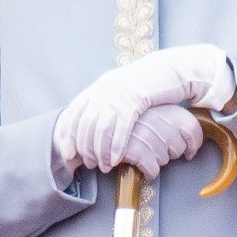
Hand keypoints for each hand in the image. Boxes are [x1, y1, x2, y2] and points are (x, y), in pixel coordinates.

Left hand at [53, 44, 233, 173]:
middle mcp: (105, 90)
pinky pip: (121, 128)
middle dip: (85, 148)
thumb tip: (92, 124)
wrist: (168, 69)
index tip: (68, 152)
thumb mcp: (120, 89)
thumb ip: (105, 102)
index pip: (74, 113)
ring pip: (102, 129)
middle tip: (88, 164)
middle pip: (86, 124)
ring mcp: (119, 95)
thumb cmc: (146, 84)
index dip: (68, 134)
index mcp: (99, 87)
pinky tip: (116, 159)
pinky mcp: (135, 101)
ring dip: (101, 151)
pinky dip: (116, 146)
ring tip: (103, 166)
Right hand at [110, 105, 204, 178]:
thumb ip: (170, 119)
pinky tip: (140, 163)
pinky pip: (153, 170)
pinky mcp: (136, 151)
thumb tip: (189, 142)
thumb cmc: (129, 118)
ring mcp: (148, 136)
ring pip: (164, 160)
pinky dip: (148, 171)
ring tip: (142, 150)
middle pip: (178, 148)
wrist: (99, 120)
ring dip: (155, 160)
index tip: (189, 150)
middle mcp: (160, 121)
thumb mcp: (151, 109)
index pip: (193, 128)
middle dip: (169, 152)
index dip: (193, 143)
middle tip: (154, 147)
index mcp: (167, 108)